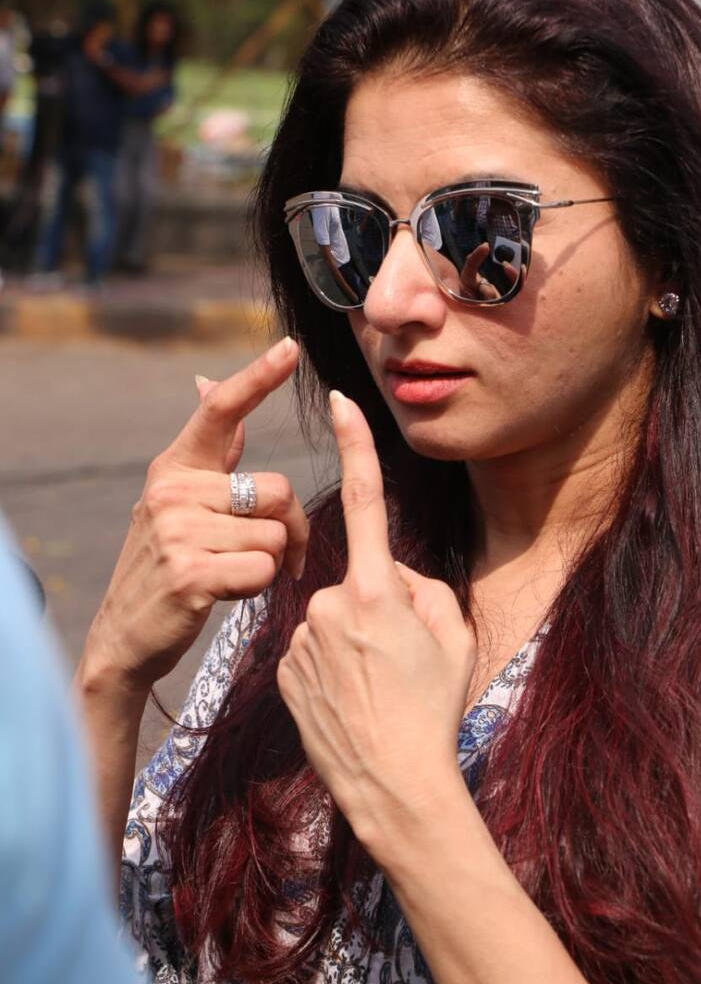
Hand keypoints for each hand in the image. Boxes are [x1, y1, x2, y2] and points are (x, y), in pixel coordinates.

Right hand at [82, 337, 308, 691]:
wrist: (126, 634)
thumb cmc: (167, 564)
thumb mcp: (177, 500)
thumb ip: (208, 449)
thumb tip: (208, 382)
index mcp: (174, 467)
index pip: (221, 411)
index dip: (258, 377)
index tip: (290, 348)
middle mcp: (172, 491)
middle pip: (279, 490)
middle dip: (291, 527)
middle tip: (278, 552)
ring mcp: (178, 531)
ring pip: (275, 534)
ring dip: (271, 561)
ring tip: (235, 573)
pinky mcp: (191, 573)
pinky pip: (263, 568)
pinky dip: (259, 587)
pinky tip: (227, 593)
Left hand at [277, 392, 475, 856]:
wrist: (394, 786)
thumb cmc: (433, 709)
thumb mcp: (453, 636)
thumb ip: (422, 587)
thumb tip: (392, 575)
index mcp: (378, 588)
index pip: (364, 500)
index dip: (355, 446)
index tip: (340, 401)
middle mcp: (330, 602)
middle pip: (359, 582)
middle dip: (379, 606)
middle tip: (401, 661)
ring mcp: (300, 637)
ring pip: (333, 618)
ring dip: (353, 640)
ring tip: (375, 689)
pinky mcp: (282, 668)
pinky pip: (311, 649)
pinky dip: (330, 666)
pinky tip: (348, 701)